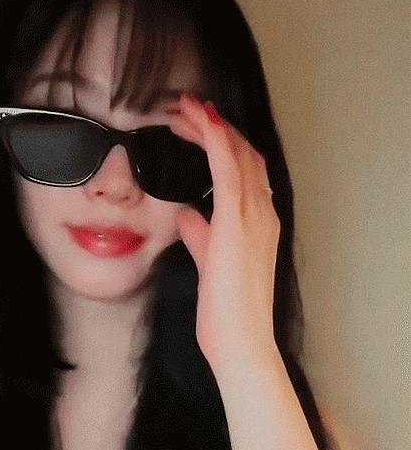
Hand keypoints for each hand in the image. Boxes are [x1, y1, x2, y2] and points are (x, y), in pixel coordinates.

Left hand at [172, 95, 280, 372]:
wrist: (240, 342)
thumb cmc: (227, 313)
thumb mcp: (209, 263)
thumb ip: (200, 236)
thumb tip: (187, 215)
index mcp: (258, 223)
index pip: (244, 169)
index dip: (223, 143)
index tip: (198, 127)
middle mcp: (262, 213)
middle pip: (242, 154)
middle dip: (215, 127)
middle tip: (187, 109)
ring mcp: (254, 216)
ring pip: (237, 153)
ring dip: (212, 126)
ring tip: (187, 107)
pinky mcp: (237, 223)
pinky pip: (229, 169)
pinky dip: (216, 140)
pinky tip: (202, 121)